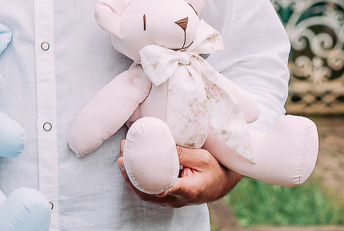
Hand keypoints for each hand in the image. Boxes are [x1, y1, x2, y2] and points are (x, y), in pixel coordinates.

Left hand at [118, 141, 241, 207]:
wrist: (222, 183)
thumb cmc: (215, 169)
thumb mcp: (202, 158)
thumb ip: (183, 153)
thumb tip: (162, 144)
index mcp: (187, 190)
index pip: (164, 188)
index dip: (146, 181)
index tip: (133, 170)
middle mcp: (176, 199)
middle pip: (147, 193)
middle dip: (131, 176)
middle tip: (121, 158)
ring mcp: (171, 200)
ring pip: (145, 194)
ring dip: (131, 178)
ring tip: (122, 159)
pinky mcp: (168, 197)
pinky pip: (149, 191)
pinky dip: (138, 180)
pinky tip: (131, 168)